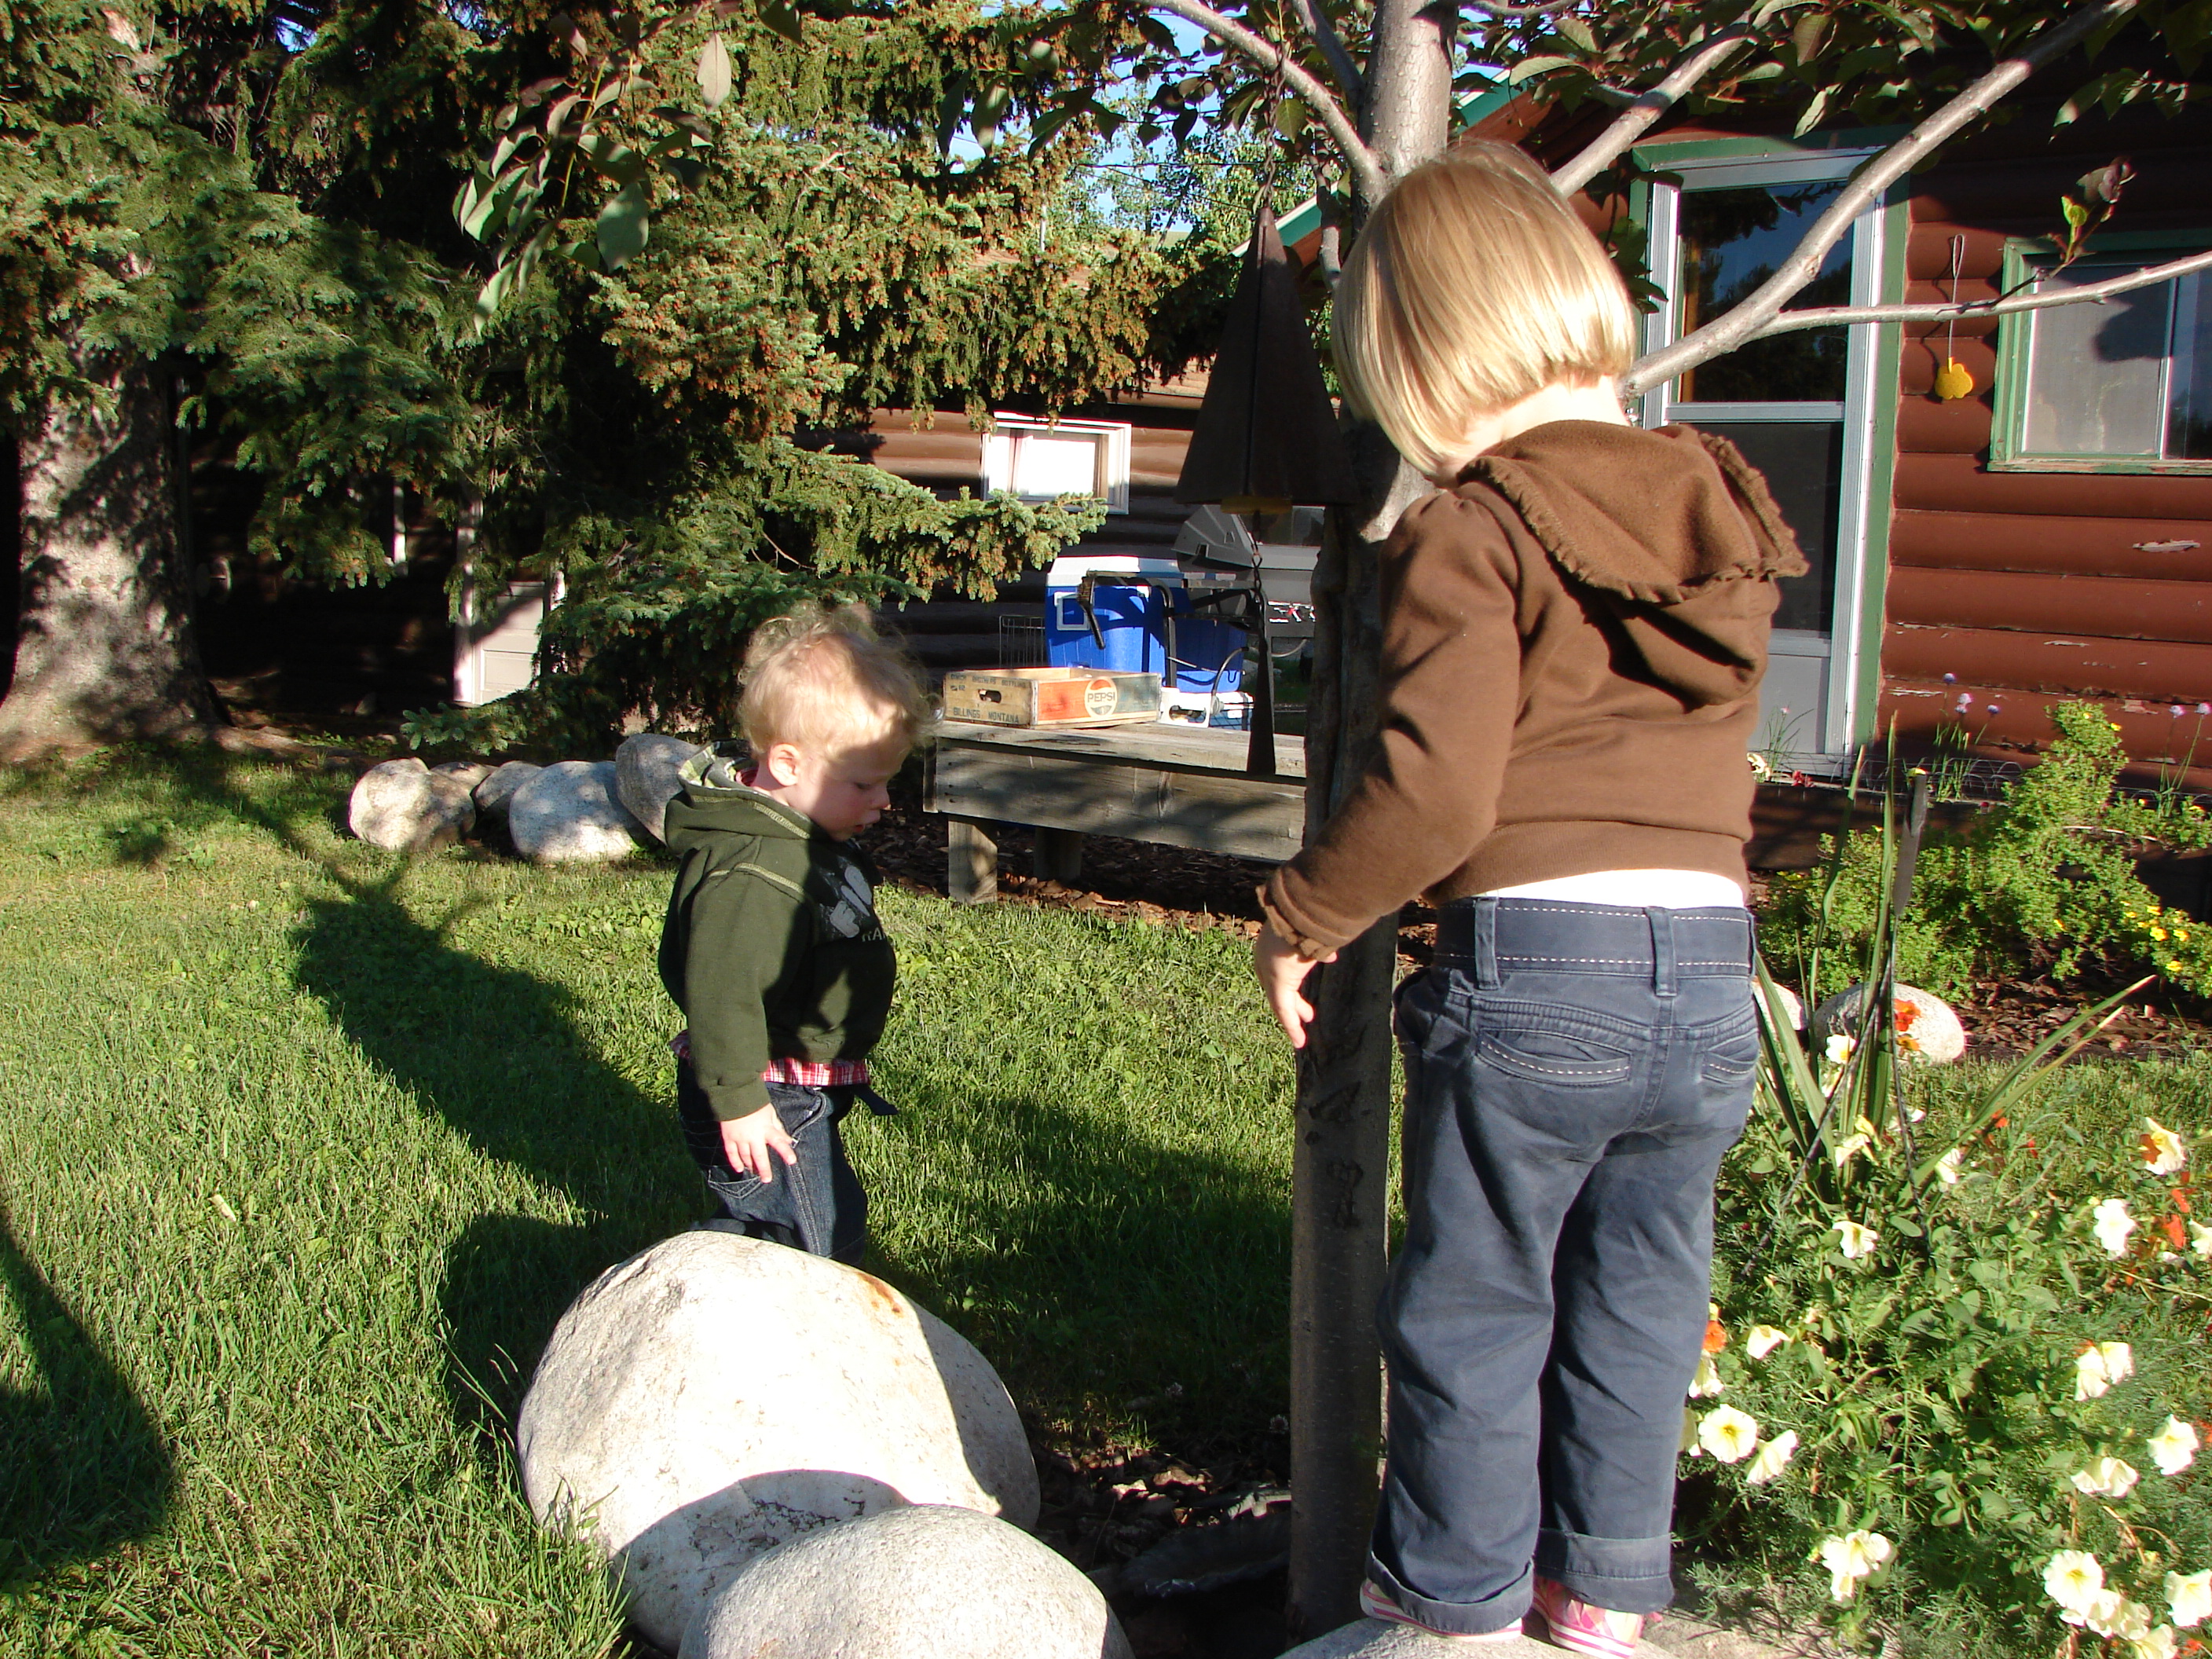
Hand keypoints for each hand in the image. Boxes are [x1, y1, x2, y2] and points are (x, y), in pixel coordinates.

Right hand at [720, 1103, 797, 1182]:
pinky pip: (732, 1153)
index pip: (778, 1142)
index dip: (785, 1152)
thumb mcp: (770, 1113)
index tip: (792, 1161)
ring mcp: (740, 1137)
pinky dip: (735, 1162)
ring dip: (750, 1166)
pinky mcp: (729, 1137)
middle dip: (764, 1169)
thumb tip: (788, 1140)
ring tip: (754, 1172)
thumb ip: (778, 1127)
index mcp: (766, 1128)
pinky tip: (740, 1169)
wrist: (733, 1094)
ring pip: (746, 1156)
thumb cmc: (755, 1103)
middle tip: (766, 1179)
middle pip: (759, 1156)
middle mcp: (753, 1135)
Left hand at [1253, 926, 1335, 1047]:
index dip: (1291, 986)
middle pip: (1279, 989)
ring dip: (1293, 1020)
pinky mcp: (1277, 982)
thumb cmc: (1310, 917)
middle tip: (1308, 1015)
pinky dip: (1291, 1027)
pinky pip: (1283, 1010)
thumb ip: (1320, 948)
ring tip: (1300, 1038)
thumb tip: (1331, 955)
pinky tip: (1299, 1041)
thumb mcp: (1314, 933)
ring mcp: (1269, 972)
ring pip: (1280, 1002)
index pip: (1279, 972)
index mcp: (1272, 946)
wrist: (1302, 912)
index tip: (1302, 996)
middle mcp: (1265, 959)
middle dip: (1294, 1004)